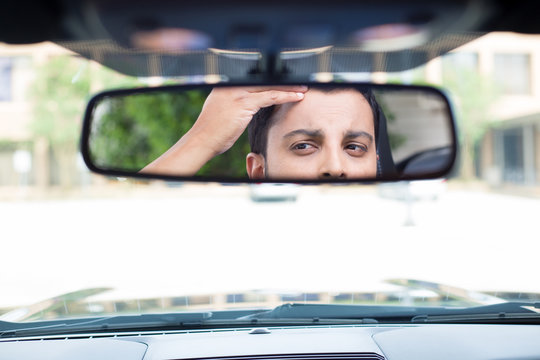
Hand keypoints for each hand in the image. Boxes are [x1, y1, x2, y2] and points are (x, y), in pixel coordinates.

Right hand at [188, 86, 307, 155]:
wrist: (202, 140)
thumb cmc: (211, 131)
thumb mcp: (221, 110)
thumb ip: (233, 102)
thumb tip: (248, 104)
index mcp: (225, 84)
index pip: (253, 77)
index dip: (270, 78)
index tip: (284, 79)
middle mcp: (231, 85)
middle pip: (263, 78)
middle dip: (282, 79)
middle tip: (298, 80)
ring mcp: (237, 92)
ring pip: (269, 85)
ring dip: (289, 86)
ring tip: (302, 88)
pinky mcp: (244, 103)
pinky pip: (270, 96)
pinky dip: (286, 95)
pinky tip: (297, 96)